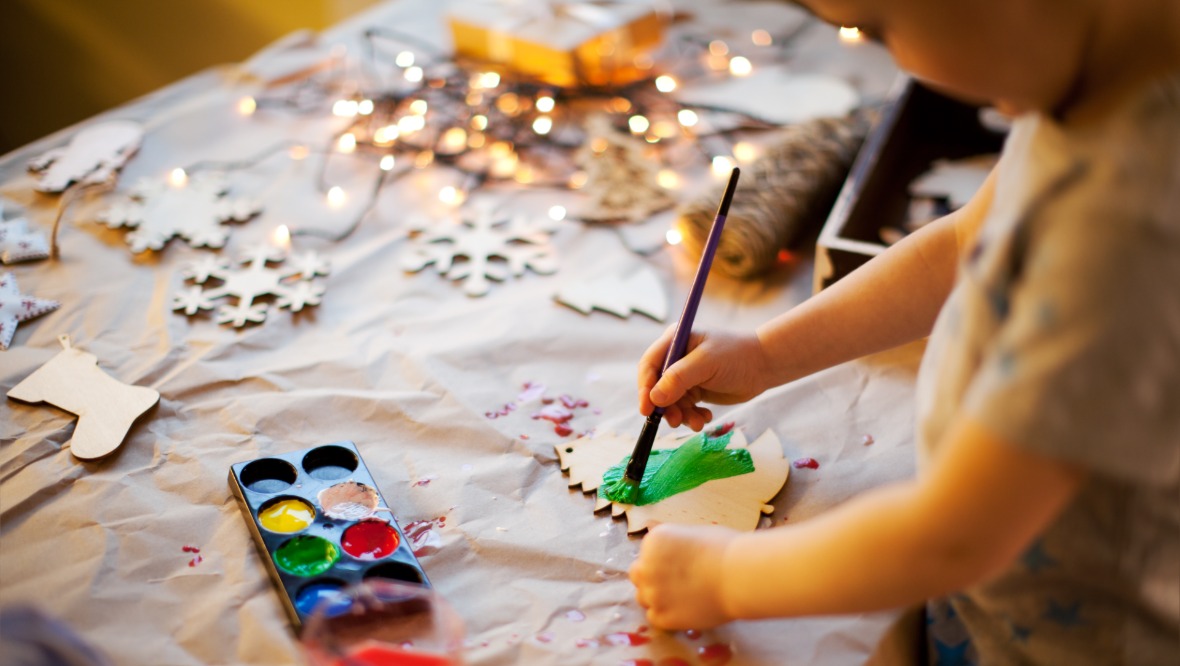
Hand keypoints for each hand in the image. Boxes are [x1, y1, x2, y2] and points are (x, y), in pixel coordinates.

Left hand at [629, 524, 738, 629]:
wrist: (739, 576)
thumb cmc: (725, 549)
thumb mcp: (694, 533)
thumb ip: (673, 542)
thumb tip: (663, 539)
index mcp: (654, 541)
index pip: (647, 553)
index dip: (662, 560)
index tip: (679, 565)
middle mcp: (646, 566)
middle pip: (638, 575)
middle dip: (652, 578)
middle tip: (675, 582)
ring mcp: (652, 593)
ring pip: (643, 598)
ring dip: (658, 597)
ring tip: (683, 597)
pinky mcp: (662, 616)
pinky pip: (654, 617)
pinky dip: (667, 615)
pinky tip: (685, 609)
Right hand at [638, 328, 769, 429]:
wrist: (763, 366)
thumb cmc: (736, 356)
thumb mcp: (706, 363)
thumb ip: (679, 379)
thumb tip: (654, 399)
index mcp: (674, 341)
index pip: (649, 365)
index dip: (645, 388)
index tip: (647, 409)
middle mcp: (676, 358)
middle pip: (657, 387)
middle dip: (665, 406)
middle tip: (675, 421)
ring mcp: (685, 375)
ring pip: (670, 402)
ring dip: (681, 415)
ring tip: (697, 423)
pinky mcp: (695, 390)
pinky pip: (684, 408)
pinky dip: (692, 416)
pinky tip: (705, 417)